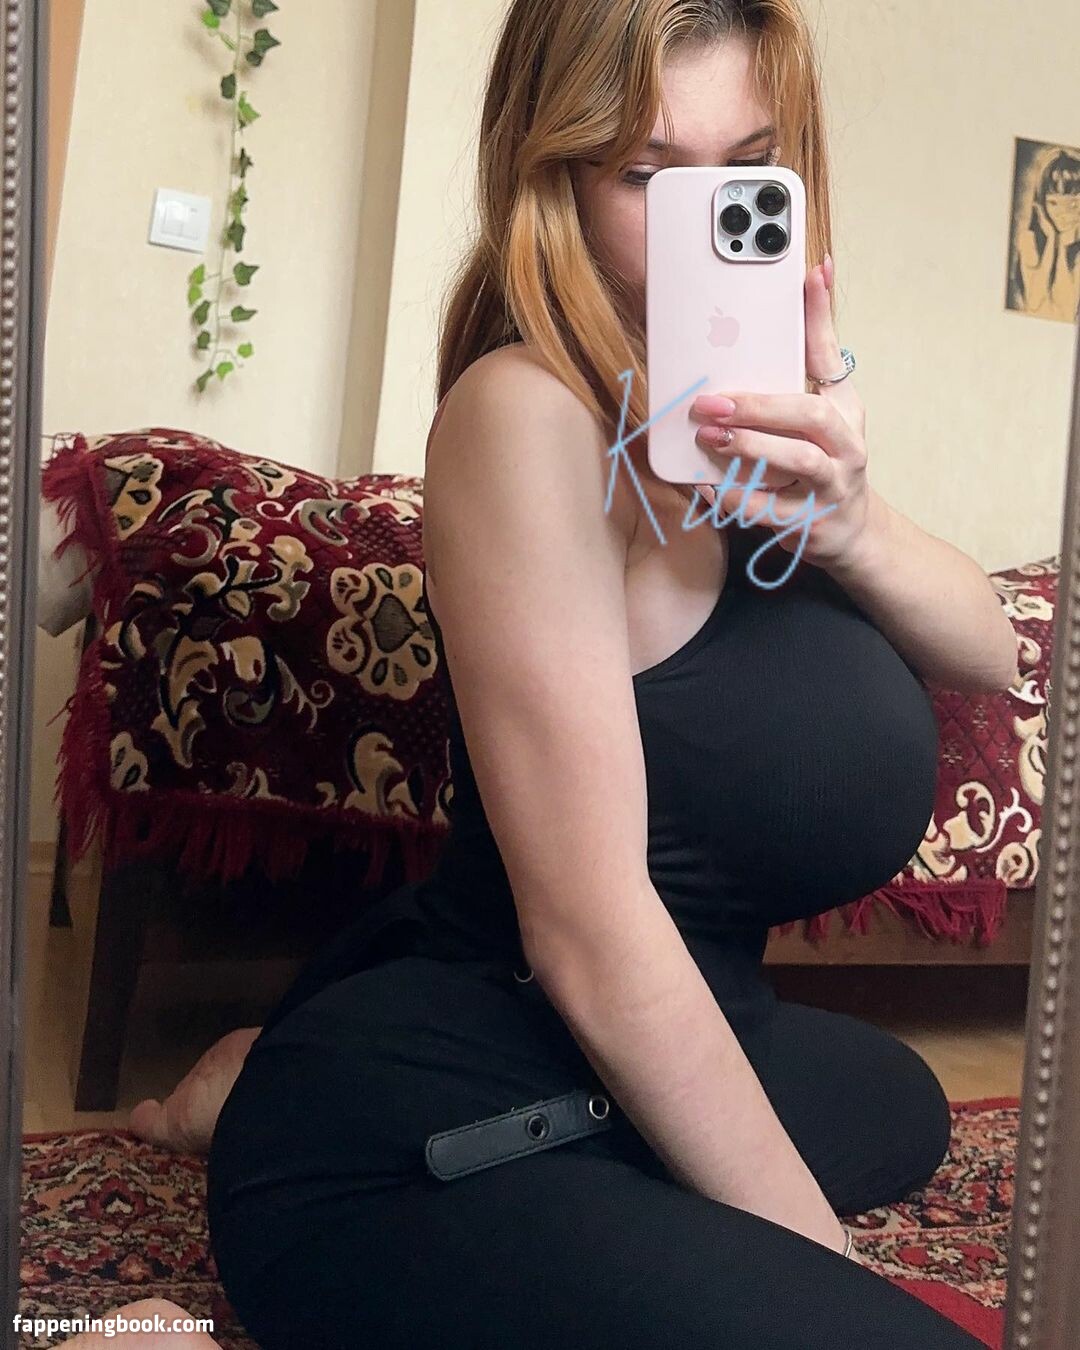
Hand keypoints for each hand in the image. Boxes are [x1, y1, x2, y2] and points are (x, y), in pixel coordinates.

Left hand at [688, 254, 872, 569]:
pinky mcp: (808, 524)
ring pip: (797, 462)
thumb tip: (813, 276)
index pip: (830, 356)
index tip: (810, 273)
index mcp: (844, 410)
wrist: (849, 532)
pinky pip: (769, 511)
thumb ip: (810, 355)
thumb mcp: (825, 411)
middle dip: (758, 405)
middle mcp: (845, 445)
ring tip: (710, 439)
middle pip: (809, 414)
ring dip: (750, 447)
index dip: (820, 315)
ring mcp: (830, 486)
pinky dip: (735, 499)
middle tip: (712, 403)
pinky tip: (706, 488)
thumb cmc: (826, 462)